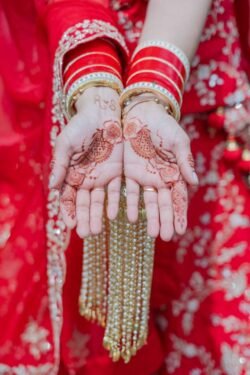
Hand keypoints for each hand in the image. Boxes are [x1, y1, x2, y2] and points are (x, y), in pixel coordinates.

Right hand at [50, 87, 122, 236]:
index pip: (67, 197)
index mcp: (71, 174)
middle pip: (83, 203)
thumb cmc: (80, 126)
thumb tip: (53, 187)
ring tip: (97, 231)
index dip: (68, 211)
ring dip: (97, 216)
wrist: (103, 112)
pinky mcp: (117, 172)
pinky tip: (114, 215)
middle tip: (86, 234)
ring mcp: (101, 177)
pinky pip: (115, 191)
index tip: (70, 225)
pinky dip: (114, 203)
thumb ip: (61, 165)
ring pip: (98, 201)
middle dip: (84, 219)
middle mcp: (85, 179)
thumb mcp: (66, 144)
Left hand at [123, 98, 198, 240]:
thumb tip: (194, 182)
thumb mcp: (177, 140)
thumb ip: (184, 160)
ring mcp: (143, 177)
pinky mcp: (127, 172)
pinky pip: (126, 191)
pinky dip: (126, 204)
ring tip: (149, 233)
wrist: (140, 112)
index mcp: (173, 172)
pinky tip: (127, 217)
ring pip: (146, 201)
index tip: (179, 231)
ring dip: (147, 217)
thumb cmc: (163, 125)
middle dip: (163, 220)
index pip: (178, 198)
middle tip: (163, 237)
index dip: (178, 213)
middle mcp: (159, 178)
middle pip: (162, 204)